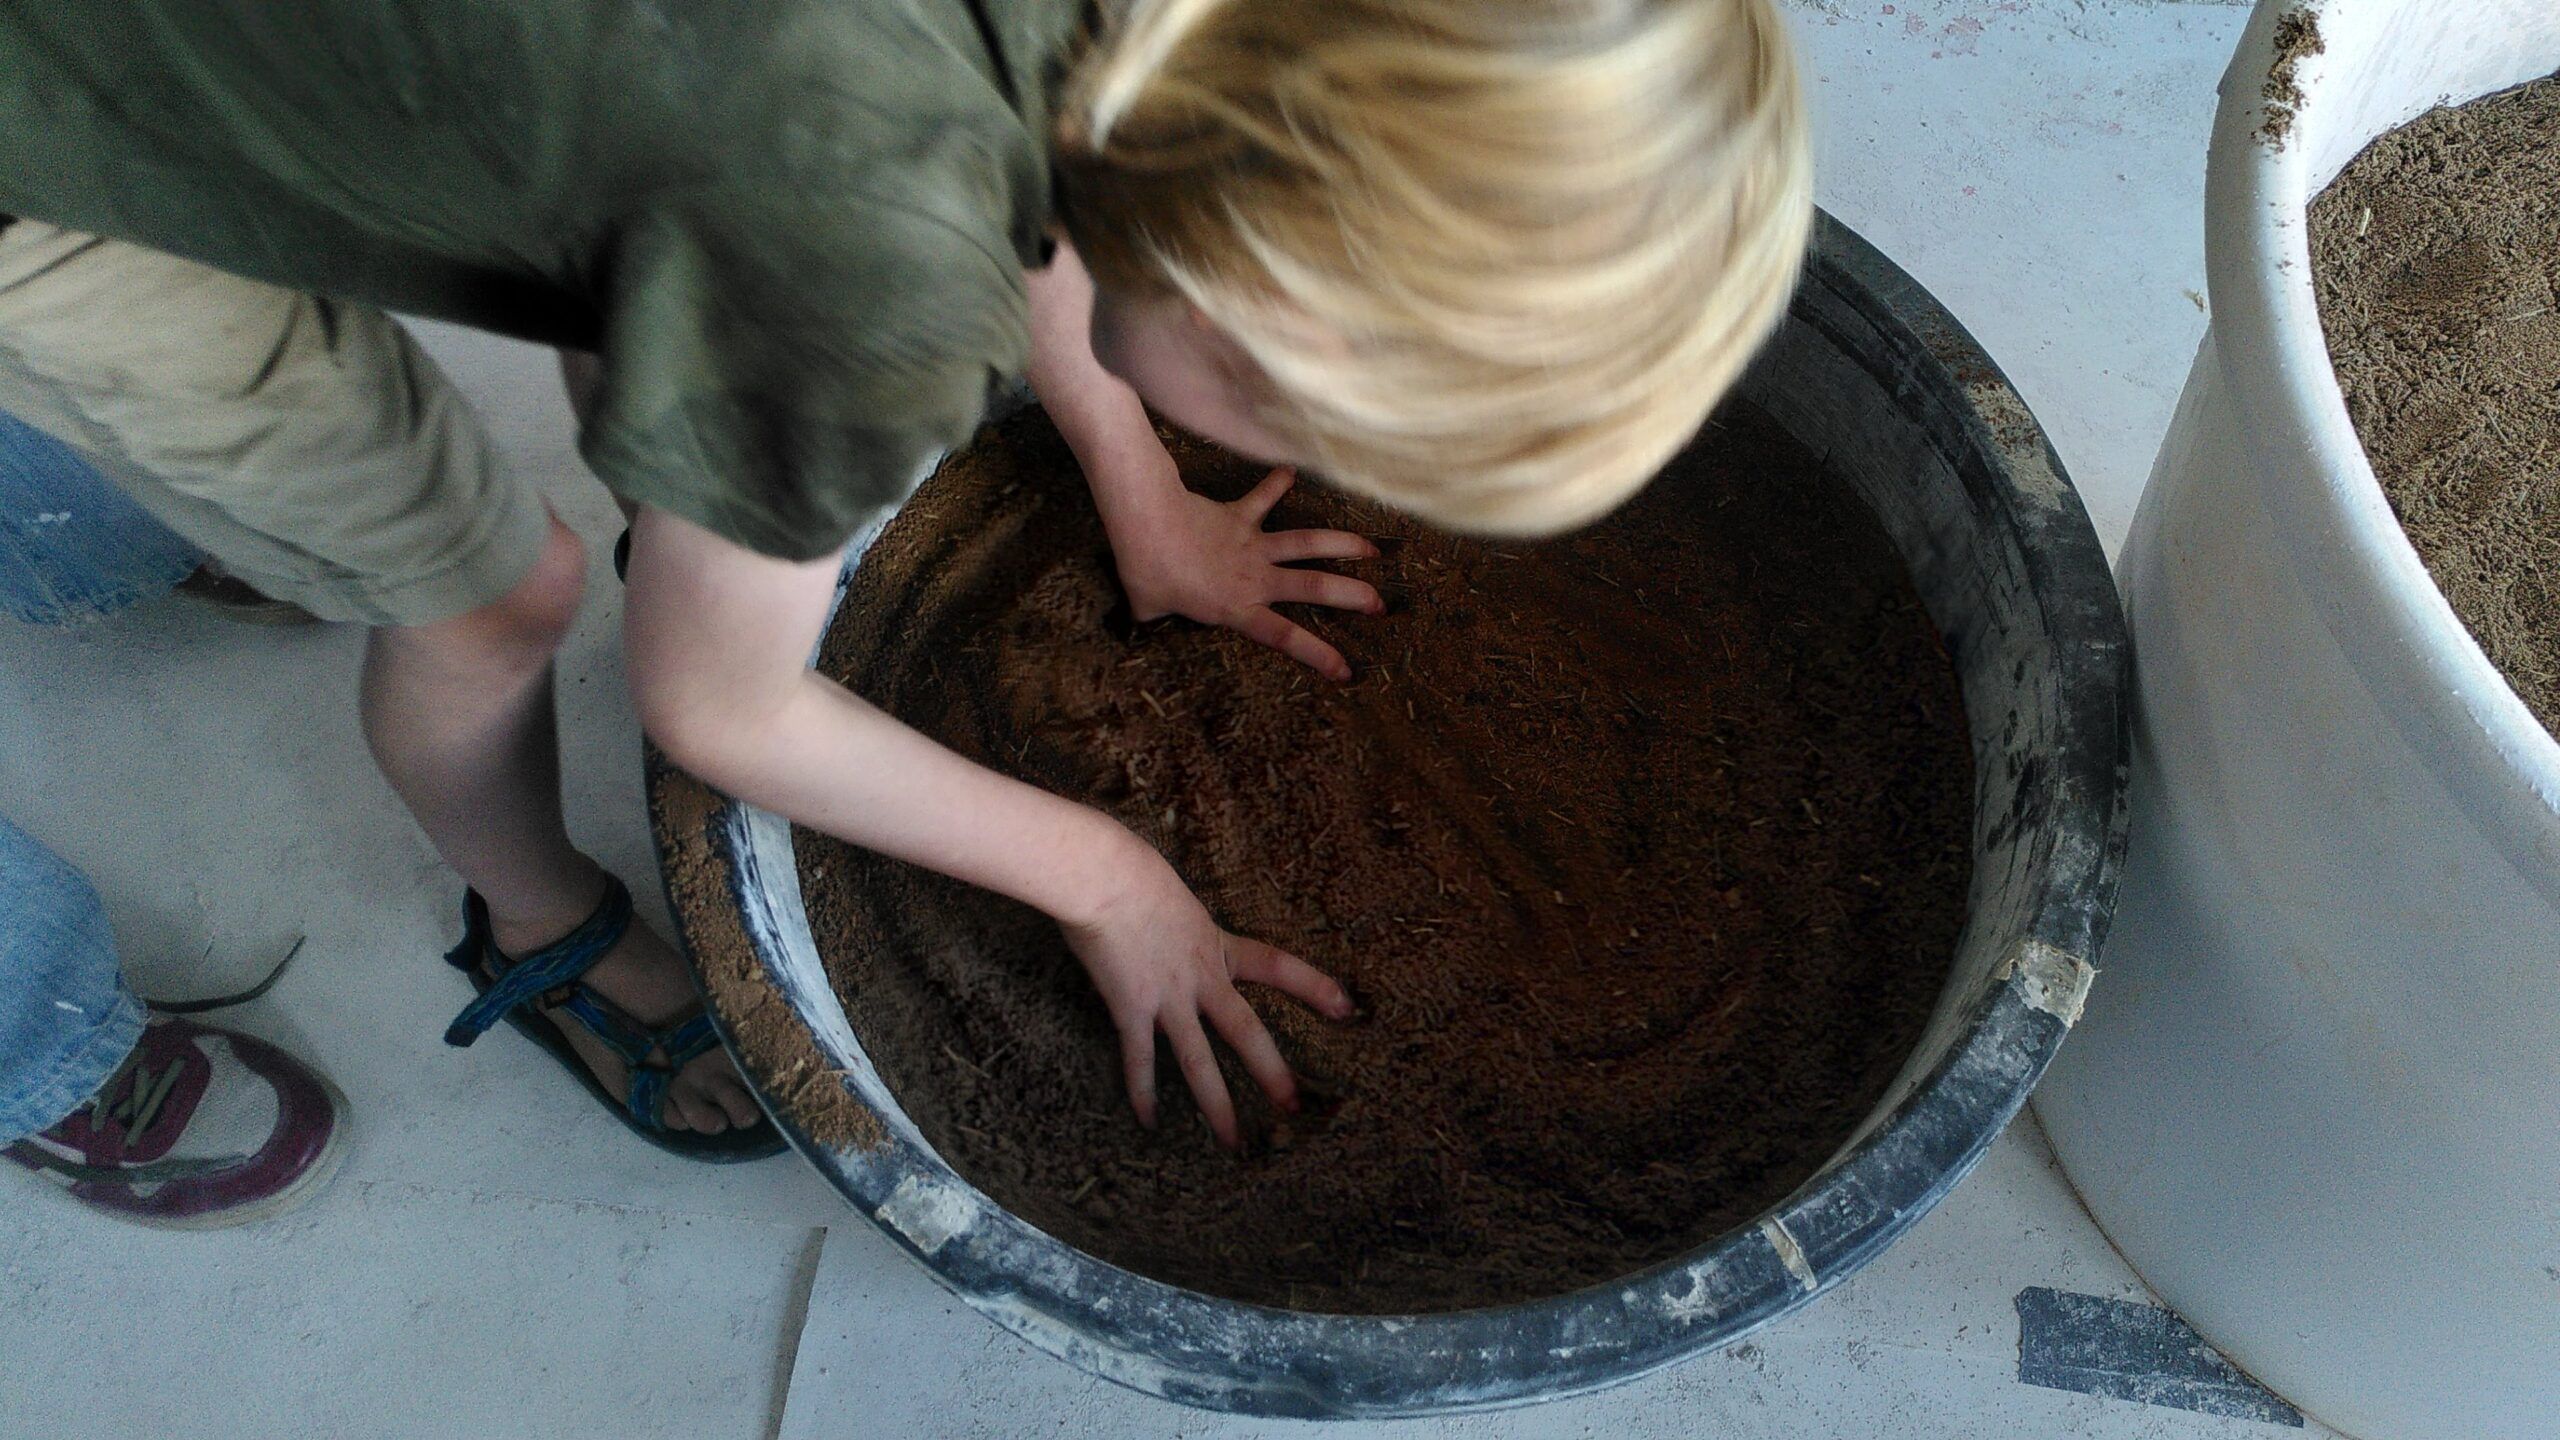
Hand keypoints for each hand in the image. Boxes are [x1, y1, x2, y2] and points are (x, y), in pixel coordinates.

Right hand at [1061, 840, 1355, 1148]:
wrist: (1102, 875)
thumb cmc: (1131, 870)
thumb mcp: (1175, 895)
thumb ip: (1182, 921)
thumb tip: (1172, 923)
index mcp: (1216, 945)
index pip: (1277, 966)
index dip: (1315, 988)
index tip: (1348, 1008)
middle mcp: (1201, 977)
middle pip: (1247, 1032)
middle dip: (1272, 1072)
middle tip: (1293, 1107)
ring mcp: (1168, 997)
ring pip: (1199, 1062)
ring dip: (1217, 1105)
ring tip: (1232, 1142)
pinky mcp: (1131, 1008)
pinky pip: (1139, 1059)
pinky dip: (1143, 1092)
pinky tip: (1148, 1121)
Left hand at [1108, 460, 1384, 681]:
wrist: (1147, 521)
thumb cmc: (1146, 570)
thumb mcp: (1149, 608)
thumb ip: (1155, 617)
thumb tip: (1142, 620)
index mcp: (1237, 607)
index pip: (1285, 638)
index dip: (1318, 655)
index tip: (1347, 671)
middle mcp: (1255, 577)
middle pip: (1315, 586)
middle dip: (1352, 595)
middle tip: (1381, 604)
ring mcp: (1252, 544)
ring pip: (1307, 543)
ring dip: (1342, 543)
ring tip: (1372, 548)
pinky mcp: (1239, 515)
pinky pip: (1263, 498)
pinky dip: (1277, 483)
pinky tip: (1292, 470)